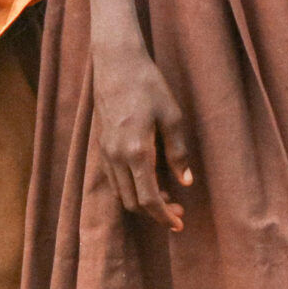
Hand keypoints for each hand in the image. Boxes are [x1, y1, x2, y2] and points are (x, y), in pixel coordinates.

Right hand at [90, 45, 196, 229]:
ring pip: (121, 193)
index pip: (149, 198)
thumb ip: (178, 152)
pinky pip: (114, 179)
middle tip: (178, 211)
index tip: (179, 224)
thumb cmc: (148, 86)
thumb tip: (186, 182)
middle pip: (133, 202)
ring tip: (166, 198)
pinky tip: (148, 180)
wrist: (116, 64)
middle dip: (155, 212)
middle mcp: (116, 157)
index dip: (164, 216)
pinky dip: (130, 188)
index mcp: (136, 152)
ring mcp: (105, 153)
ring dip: (142, 202)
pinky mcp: (101, 146)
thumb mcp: (171, 117)